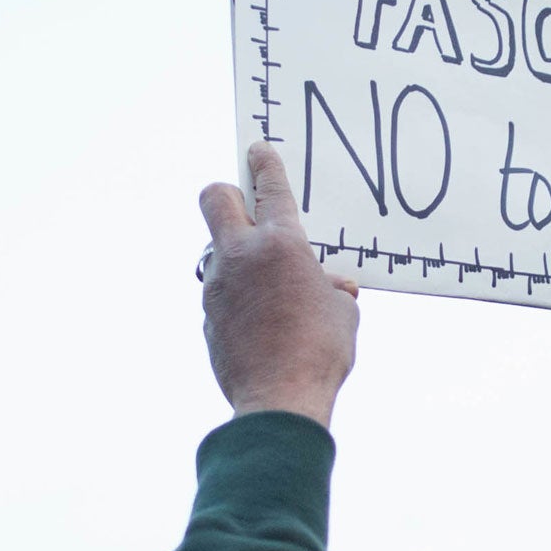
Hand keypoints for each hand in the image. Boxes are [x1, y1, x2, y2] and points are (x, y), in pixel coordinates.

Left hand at [199, 142, 359, 428]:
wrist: (280, 401)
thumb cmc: (321, 353)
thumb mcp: (343, 313)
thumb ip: (333, 289)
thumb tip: (333, 286)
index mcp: (281, 244)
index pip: (268, 187)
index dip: (264, 163)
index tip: (257, 150)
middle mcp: (240, 256)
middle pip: (214, 198)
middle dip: (228, 192)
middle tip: (246, 204)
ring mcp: (217, 287)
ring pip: (216, 251)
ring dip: (236, 256)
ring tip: (267, 283)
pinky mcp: (207, 318)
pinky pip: (219, 294)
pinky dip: (237, 297)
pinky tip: (260, 321)